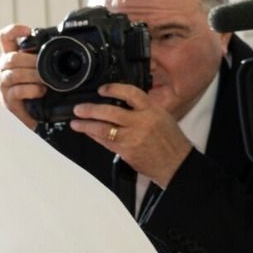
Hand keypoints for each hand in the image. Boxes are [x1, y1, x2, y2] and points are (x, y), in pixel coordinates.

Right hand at [0, 24, 42, 127]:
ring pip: (14, 74)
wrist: (33, 117)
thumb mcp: (37, 70)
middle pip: (12, 58)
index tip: (28, 31)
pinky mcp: (7, 100)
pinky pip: (18, 90)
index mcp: (9, 58)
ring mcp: (3, 85)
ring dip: (33, 76)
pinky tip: (40, 91)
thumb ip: (40, 57)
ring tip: (44, 81)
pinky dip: (32, 90)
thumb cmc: (36, 91)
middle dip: (32, 61)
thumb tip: (57, 42)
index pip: (5, 38)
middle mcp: (2, 69)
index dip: (14, 30)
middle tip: (44, 66)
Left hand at [69, 82, 192, 184]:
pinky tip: (88, 133)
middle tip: (79, 109)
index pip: (131, 93)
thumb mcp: (161, 117)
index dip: (114, 89)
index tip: (102, 89)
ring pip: (104, 129)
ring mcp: (133, 138)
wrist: (176, 163)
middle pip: (111, 112)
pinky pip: (106, 142)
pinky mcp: (127, 151)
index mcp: (152, 110)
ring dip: (86, 125)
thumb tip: (119, 102)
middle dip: (91, 110)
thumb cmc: (170, 140)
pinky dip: (94, 136)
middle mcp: (142, 122)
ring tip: (76, 123)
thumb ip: (142, 109)